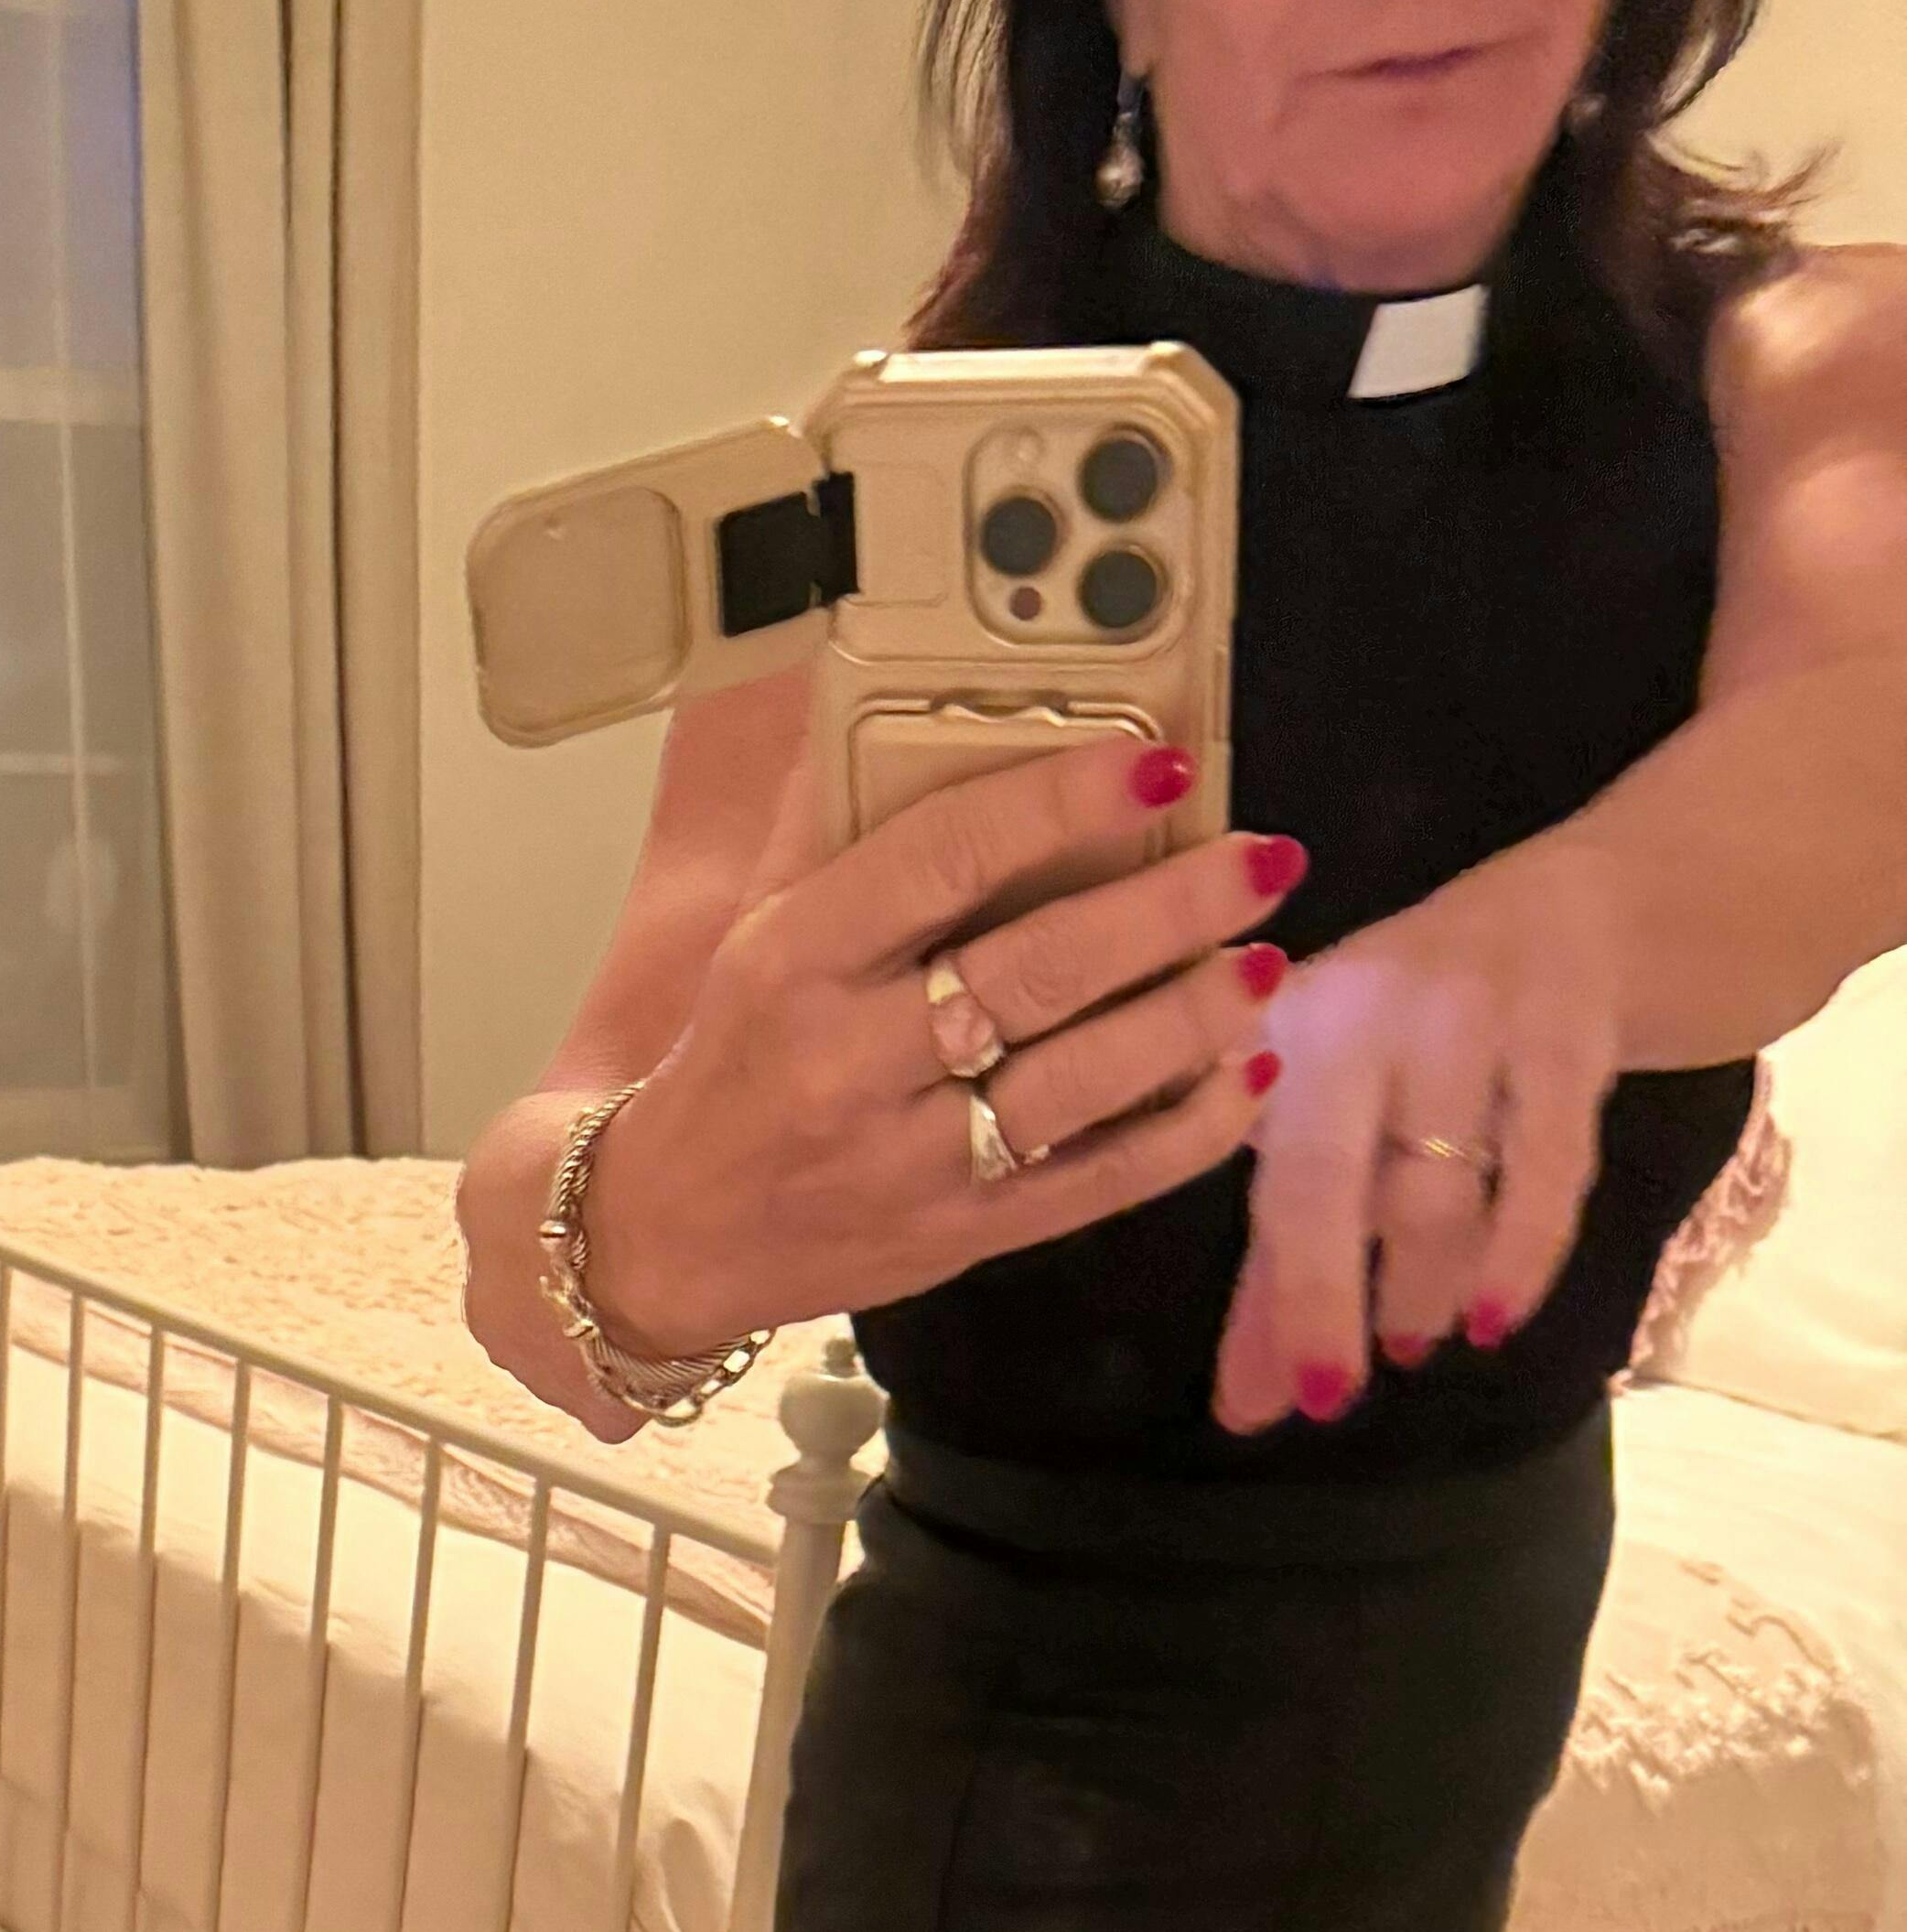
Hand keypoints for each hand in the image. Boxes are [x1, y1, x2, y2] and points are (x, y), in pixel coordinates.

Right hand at [456, 728, 1300, 1436]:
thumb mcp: (757, 934)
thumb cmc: (733, 1063)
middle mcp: (847, 1064)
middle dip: (1166, 910)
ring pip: (1079, 1081)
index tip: (1151, 764)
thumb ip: (839, 829)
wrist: (664, 1236)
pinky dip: (1185, 1132)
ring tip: (1267, 960)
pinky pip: (1096, 1185)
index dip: (1057, 803)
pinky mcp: (960, 1236)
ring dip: (1191, 1017)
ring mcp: (909, 1161)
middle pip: (1035, 972)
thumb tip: (896, 695)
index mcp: (792, 964)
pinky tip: (1246, 1074)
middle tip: (1261, 859)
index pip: (937, 862)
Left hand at [1209, 841, 1635, 1429]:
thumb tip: (1251, 1411)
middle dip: (1320, 1298)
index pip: (1249, 1177)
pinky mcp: (1570, 1017)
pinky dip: (1520, 1250)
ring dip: (1422, 1281)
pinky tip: (1499, 1316)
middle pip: (1318, 1175)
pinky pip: (1540, 1160)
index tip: (1265, 1405)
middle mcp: (1362, 1002)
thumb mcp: (1351, 1121)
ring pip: (1431, 1177)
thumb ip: (1287, 1266)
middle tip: (1332, 1399)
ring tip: (1415, 1343)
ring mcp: (1468, 1003)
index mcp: (1284, 1025)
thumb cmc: (1442, 1035)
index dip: (1262, 1294)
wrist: (1611, 900)